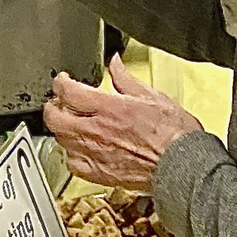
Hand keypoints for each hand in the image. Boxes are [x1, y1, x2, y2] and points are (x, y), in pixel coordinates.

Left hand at [43, 56, 204, 190]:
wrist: (183, 166)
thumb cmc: (174, 134)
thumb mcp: (152, 96)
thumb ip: (126, 79)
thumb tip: (115, 63)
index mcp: (109, 108)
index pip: (68, 91)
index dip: (60, 83)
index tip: (63, 81)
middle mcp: (97, 131)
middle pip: (55, 118)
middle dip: (53, 107)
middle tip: (59, 103)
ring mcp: (95, 154)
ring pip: (61, 141)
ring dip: (62, 129)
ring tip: (70, 123)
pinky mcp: (100, 174)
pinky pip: (73, 164)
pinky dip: (71, 155)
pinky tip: (79, 149)